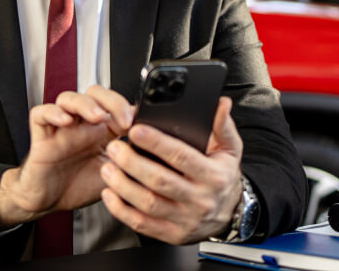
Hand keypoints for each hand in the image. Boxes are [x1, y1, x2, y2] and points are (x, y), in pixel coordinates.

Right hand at [0, 86, 133, 228]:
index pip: (116, 106)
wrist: (49, 203)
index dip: (128, 108)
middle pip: (94, 94)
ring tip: (97, 116)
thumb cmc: (78, 187)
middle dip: (110, 99)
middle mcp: (82, 126)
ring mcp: (61, 128)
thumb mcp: (113, 176)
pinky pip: (41, 113)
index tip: (140, 122)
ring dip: (85, 103)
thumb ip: (128, 161)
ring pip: (69, 98)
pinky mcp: (42, 135)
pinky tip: (65, 121)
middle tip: (123, 118)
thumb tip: (151, 150)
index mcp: (102, 132)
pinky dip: (53, 112)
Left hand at [99, 96, 243, 243]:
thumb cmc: (223, 177)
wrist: (230, 214)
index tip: (136, 130)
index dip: (157, 143)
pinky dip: (122, 210)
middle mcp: (200, 199)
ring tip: (108, 168)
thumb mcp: (230, 149)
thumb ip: (222, 126)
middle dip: (133, 163)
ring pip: (148, 204)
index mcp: (213, 176)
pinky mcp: (172, 234)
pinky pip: (142, 224)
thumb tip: (221, 104)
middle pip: (160, 181)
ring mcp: (185, 219)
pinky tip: (110, 194)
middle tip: (115, 148)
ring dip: (123, 186)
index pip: (182, 157)